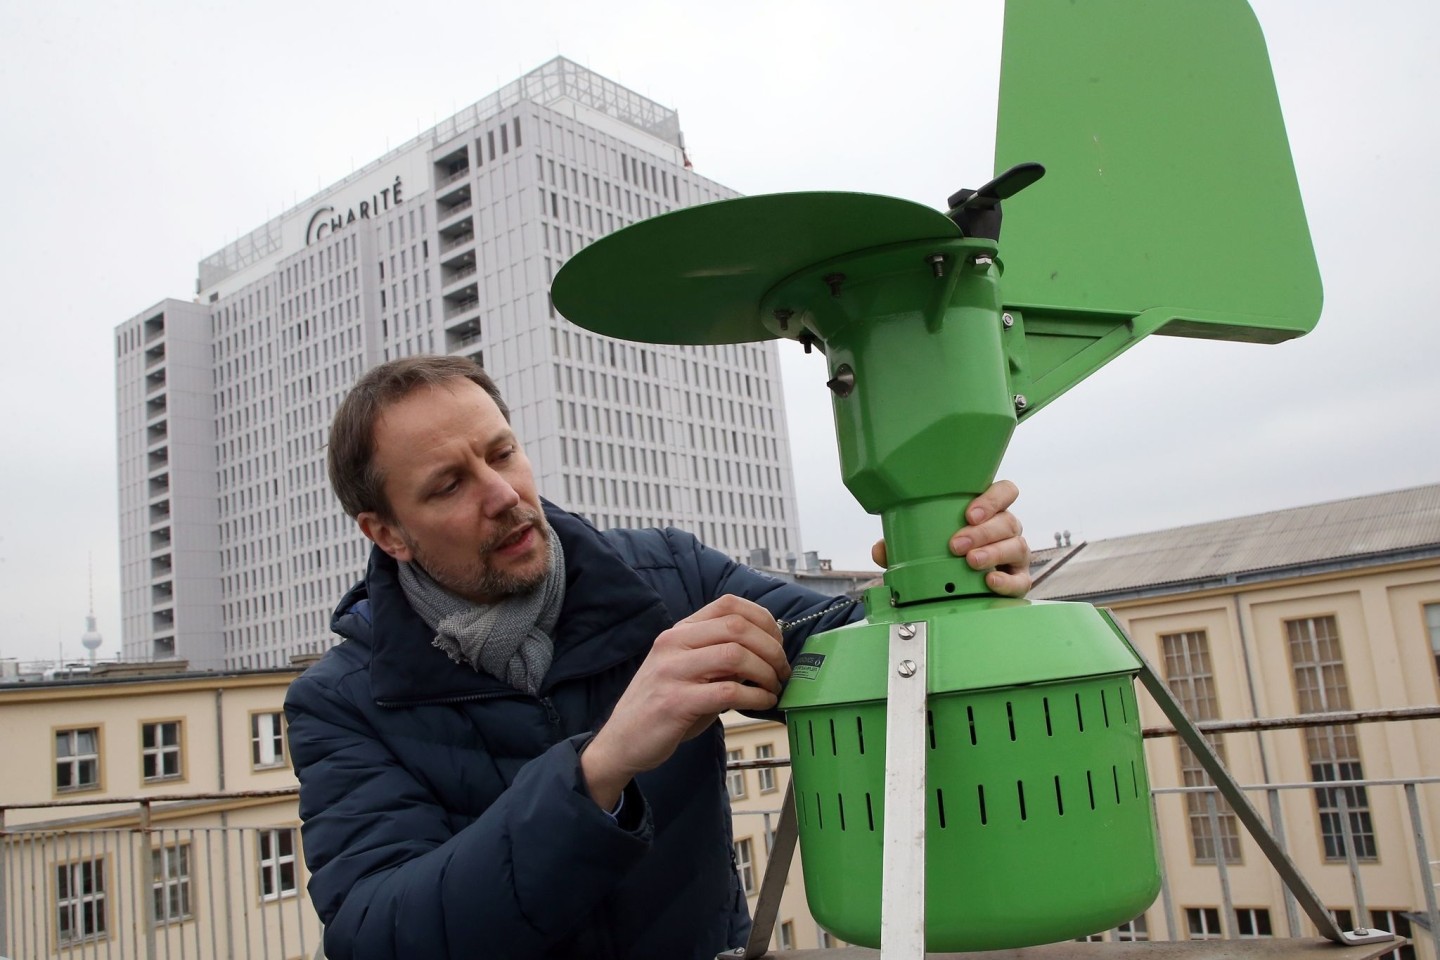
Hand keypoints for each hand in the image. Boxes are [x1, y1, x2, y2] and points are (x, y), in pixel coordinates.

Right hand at [580, 595, 788, 809]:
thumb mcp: (688, 672)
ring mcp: (672, 672)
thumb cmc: (661, 706)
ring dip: (766, 672)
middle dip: (771, 648)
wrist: (621, 740)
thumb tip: (767, 653)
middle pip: (737, 627)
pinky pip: (727, 692)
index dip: (763, 619)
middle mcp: (673, 644)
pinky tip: (761, 703)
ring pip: (735, 655)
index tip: (777, 641)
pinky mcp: (675, 702)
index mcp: (679, 632)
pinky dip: (755, 696)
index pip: (728, 604)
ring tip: (773, 688)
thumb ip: (719, 659)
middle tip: (782, 670)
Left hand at [870, 479, 1031, 597]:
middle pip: (1008, 521)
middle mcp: (1006, 530)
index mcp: (988, 512)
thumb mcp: (923, 547)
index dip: (992, 499)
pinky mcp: (1018, 580)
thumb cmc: (944, 556)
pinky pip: (1021, 580)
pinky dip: (1006, 581)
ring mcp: (1015, 554)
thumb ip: (902, 545)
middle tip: (957, 544)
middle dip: (982, 532)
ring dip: (992, 552)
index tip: (969, 513)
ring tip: (970, 561)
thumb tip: (880, 549)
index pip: (1004, 492)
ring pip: (1016, 545)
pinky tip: (989, 581)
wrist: (959, 590)